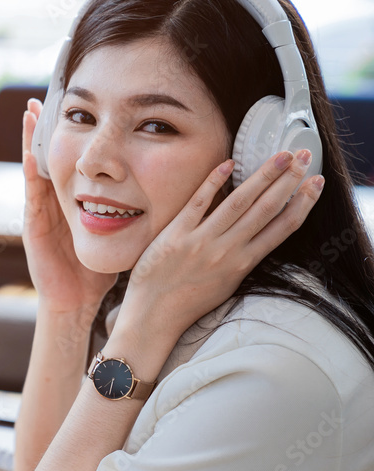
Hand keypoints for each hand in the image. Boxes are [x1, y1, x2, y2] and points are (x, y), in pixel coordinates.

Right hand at [21, 99, 117, 312]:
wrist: (76, 300)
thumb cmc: (97, 270)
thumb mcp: (115, 231)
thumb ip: (130, 211)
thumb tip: (166, 191)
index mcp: (70, 202)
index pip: (68, 160)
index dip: (68, 135)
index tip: (72, 106)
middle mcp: (52, 202)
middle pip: (47, 157)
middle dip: (41, 129)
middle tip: (38, 98)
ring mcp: (40, 213)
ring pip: (35, 169)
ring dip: (30, 141)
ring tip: (29, 113)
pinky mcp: (34, 227)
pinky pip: (32, 195)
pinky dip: (31, 174)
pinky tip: (32, 155)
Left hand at [116, 148, 323, 339]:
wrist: (154, 315)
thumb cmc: (188, 301)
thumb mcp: (226, 284)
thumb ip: (242, 259)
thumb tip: (258, 237)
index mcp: (243, 264)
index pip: (282, 228)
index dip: (303, 203)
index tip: (316, 182)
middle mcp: (227, 251)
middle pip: (266, 209)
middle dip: (289, 180)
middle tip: (304, 155)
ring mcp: (202, 242)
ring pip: (239, 203)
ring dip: (263, 176)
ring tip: (281, 155)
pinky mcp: (176, 235)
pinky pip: (198, 203)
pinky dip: (214, 182)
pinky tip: (228, 164)